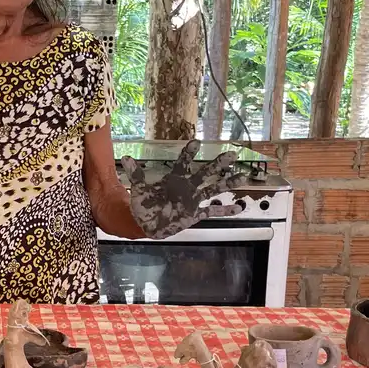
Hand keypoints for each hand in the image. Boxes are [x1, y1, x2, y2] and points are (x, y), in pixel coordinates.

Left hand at [122, 140, 243, 238]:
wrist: (145, 225)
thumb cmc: (143, 206)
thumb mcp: (138, 189)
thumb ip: (136, 174)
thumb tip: (125, 157)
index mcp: (174, 179)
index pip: (183, 163)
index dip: (189, 153)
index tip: (196, 142)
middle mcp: (186, 188)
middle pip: (205, 173)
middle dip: (217, 164)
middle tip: (231, 154)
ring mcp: (192, 201)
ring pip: (213, 189)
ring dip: (227, 184)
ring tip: (243, 177)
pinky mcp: (194, 214)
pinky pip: (212, 211)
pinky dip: (225, 210)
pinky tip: (239, 207)